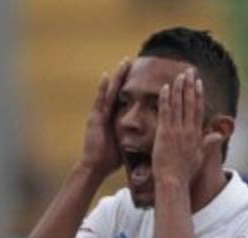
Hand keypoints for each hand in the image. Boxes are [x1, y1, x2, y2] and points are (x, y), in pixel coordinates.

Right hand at [79, 58, 130, 177]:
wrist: (95, 167)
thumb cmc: (111, 159)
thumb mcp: (127, 144)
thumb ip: (135, 137)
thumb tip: (152, 139)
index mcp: (115, 119)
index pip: (125, 99)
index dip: (132, 86)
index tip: (141, 74)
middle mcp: (107, 114)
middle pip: (118, 91)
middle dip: (124, 76)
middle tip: (132, 60)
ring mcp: (100, 114)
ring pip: (111, 91)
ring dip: (116, 76)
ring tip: (124, 62)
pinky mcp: (95, 118)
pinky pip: (100, 100)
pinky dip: (103, 88)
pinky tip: (106, 75)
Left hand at [152, 68, 223, 187]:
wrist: (173, 181)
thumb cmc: (185, 172)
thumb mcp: (199, 156)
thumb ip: (208, 142)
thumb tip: (218, 134)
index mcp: (196, 135)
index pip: (198, 110)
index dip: (198, 95)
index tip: (198, 82)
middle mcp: (188, 130)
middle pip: (189, 103)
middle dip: (189, 86)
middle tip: (189, 71)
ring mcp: (176, 131)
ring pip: (178, 105)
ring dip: (178, 88)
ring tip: (179, 75)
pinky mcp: (165, 133)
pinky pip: (165, 112)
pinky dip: (166, 99)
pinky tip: (165, 88)